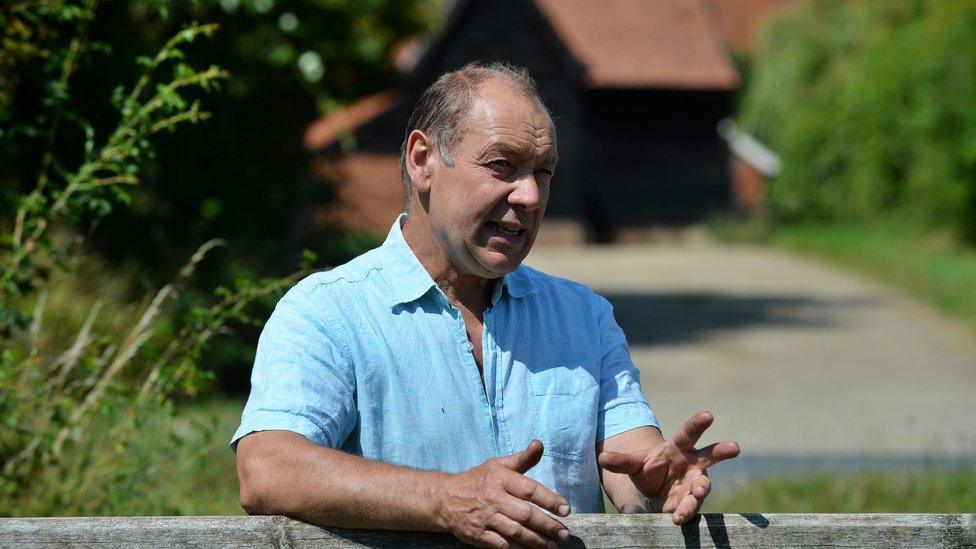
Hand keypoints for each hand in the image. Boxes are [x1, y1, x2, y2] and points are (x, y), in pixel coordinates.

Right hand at [434, 439, 570, 547]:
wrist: (444, 499)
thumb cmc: (477, 480)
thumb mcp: (497, 465)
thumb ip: (522, 458)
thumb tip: (539, 444)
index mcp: (500, 478)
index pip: (530, 489)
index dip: (550, 500)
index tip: (566, 509)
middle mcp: (493, 498)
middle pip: (525, 513)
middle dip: (548, 525)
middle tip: (564, 534)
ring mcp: (485, 517)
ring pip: (516, 531)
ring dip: (536, 540)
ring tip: (552, 545)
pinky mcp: (478, 534)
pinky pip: (501, 544)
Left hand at [598, 411, 739, 524]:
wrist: (653, 492)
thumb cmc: (648, 470)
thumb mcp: (633, 464)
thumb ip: (621, 461)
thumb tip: (602, 458)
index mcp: (678, 448)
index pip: (688, 433)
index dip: (698, 424)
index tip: (709, 415)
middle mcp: (691, 464)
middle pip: (710, 455)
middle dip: (722, 450)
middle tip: (734, 447)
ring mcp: (693, 484)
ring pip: (702, 486)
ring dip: (698, 492)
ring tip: (694, 497)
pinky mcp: (689, 502)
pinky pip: (690, 507)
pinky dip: (685, 512)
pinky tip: (677, 518)